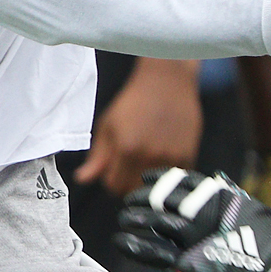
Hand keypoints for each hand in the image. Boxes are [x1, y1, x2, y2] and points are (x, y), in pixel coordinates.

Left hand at [77, 59, 204, 196]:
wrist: (167, 81)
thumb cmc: (134, 101)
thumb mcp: (108, 125)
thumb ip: (97, 156)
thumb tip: (82, 179)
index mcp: (127, 149)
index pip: (114, 187)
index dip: (112, 180)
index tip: (115, 170)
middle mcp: (150, 156)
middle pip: (135, 190)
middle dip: (129, 182)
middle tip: (131, 163)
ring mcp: (170, 157)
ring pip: (155, 186)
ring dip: (149, 177)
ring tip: (148, 155)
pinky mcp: (187, 155)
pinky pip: (173, 178)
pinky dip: (167, 172)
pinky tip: (164, 152)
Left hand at [115, 169, 270, 271]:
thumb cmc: (270, 243)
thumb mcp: (252, 209)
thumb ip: (229, 196)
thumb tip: (215, 183)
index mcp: (219, 196)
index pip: (182, 180)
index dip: (161, 178)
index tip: (146, 177)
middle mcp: (204, 212)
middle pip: (163, 198)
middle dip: (143, 196)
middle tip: (131, 199)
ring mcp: (196, 238)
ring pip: (155, 221)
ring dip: (135, 217)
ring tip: (124, 216)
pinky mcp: (191, 263)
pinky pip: (156, 253)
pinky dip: (136, 247)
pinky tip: (121, 241)